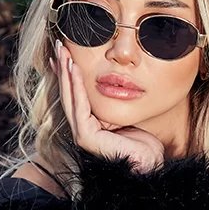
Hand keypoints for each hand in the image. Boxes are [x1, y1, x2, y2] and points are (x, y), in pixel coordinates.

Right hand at [51, 38, 164, 172]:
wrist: (149, 165)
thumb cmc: (144, 145)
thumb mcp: (127, 117)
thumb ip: (115, 104)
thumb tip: (117, 83)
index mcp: (91, 125)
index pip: (77, 95)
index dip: (70, 74)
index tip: (66, 54)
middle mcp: (82, 129)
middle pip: (69, 93)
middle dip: (63, 68)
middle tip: (59, 45)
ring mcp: (82, 134)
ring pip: (70, 96)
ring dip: (65, 72)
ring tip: (62, 51)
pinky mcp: (85, 136)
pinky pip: (80, 104)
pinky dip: (76, 84)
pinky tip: (74, 68)